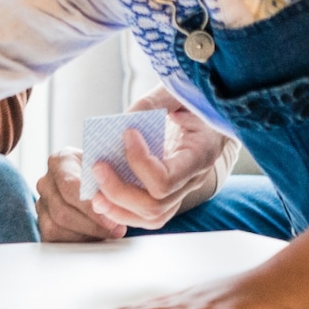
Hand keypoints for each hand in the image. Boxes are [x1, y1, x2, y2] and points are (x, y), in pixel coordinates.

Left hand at [37, 91, 228, 239]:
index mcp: (200, 154)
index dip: (140, 162)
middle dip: (119, 190)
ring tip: (94, 194)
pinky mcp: (169, 193)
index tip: (127, 133)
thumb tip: (123, 122)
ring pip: (152, 216)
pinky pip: (148, 214)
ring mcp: (182, 190)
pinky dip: (123, 210)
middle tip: (97, 167)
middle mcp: (192, 179)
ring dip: (118, 208)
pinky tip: (103, 196)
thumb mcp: (180, 92)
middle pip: (155, 204)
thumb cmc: (197, 101)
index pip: (167, 178)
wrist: (214, 115)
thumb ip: (153, 103)